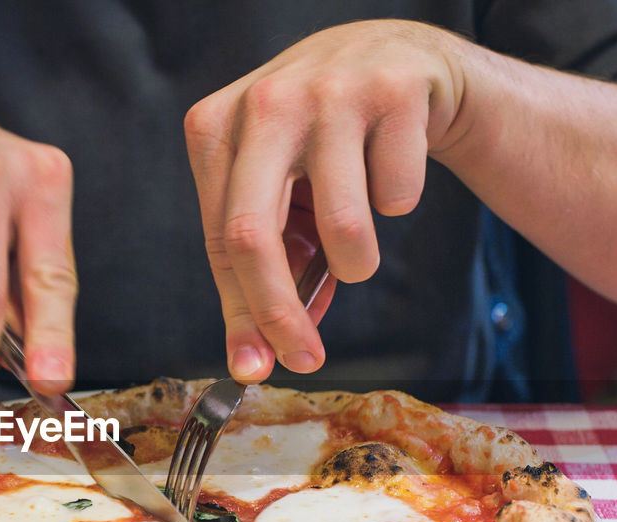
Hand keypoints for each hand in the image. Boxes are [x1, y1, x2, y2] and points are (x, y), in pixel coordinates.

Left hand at [184, 20, 468, 381]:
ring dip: (358, 263)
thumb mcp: (280, 193)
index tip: (257, 367)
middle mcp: (263, 103)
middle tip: (305, 358)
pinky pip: (399, 197)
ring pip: (342, 227)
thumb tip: (261, 356)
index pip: (221, 240)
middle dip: (279, 314)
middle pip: (253, 236)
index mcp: (216, 129)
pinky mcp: (392, 90)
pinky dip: (399, 201)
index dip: (240, 314)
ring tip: (360, 242)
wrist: (398, 59)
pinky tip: (392, 165)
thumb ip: (269, 267)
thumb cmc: (322, 143)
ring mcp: (327, 91)